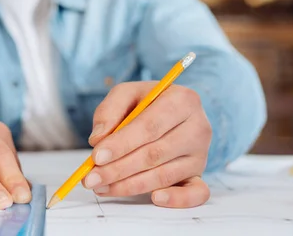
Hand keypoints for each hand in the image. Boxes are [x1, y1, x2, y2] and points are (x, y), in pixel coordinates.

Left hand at [83, 81, 211, 207]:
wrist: (168, 110)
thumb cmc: (146, 102)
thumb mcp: (126, 94)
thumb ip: (109, 111)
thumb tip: (98, 140)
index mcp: (182, 100)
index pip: (149, 126)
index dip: (121, 144)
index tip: (96, 157)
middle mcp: (198, 127)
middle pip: (155, 154)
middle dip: (118, 169)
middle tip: (91, 178)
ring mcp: (200, 153)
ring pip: (164, 175)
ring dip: (129, 185)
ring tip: (101, 186)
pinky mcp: (199, 173)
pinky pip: (197, 193)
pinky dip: (176, 199)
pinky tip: (154, 198)